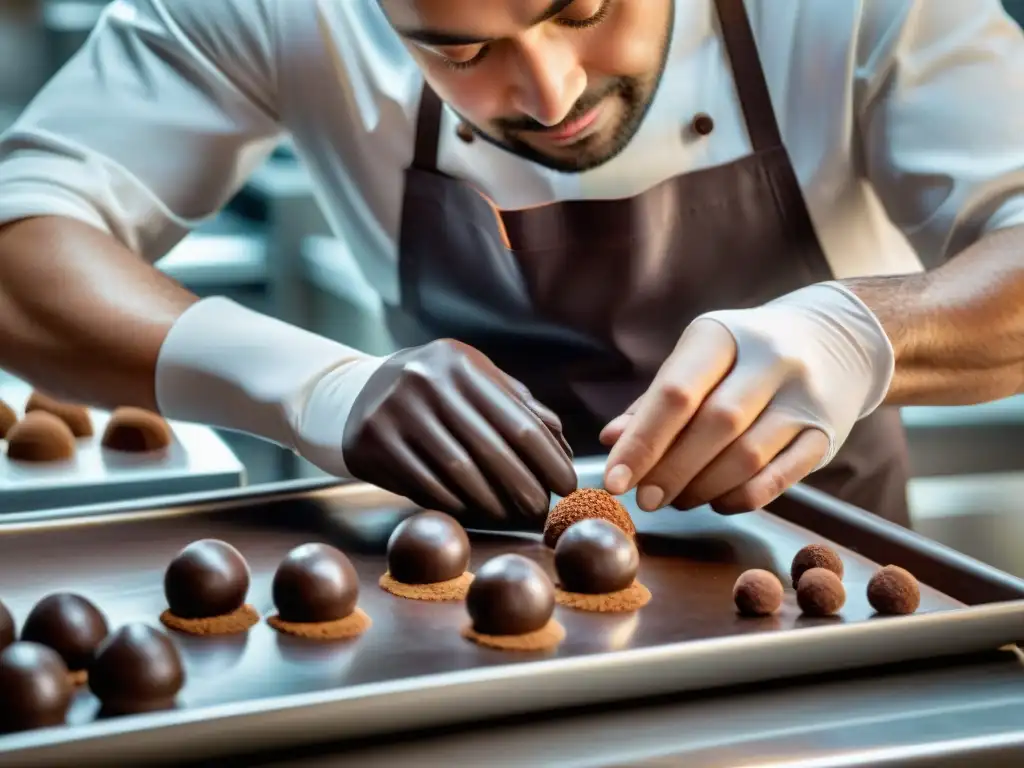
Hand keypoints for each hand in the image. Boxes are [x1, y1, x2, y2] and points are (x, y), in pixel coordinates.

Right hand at [324, 339, 575, 523]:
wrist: (352, 394)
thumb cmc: (430, 392)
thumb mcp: (471, 382)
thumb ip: (517, 406)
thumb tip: (563, 446)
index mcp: (460, 363)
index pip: (518, 420)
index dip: (548, 459)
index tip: (567, 484)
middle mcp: (425, 380)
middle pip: (490, 449)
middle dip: (524, 486)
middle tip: (541, 510)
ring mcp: (394, 410)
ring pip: (457, 471)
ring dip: (491, 501)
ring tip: (511, 516)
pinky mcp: (371, 441)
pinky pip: (424, 483)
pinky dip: (455, 503)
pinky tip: (473, 513)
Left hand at [600, 283, 893, 513]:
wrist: (837, 340)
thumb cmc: (745, 355)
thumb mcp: (699, 360)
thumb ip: (655, 401)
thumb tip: (611, 440)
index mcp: (722, 335)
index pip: (676, 392)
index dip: (642, 441)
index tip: (615, 480)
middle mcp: (769, 360)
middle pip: (713, 426)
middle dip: (670, 470)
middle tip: (644, 498)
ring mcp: (804, 397)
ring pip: (747, 457)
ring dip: (703, 488)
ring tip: (676, 499)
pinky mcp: (826, 433)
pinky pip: (780, 478)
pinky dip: (741, 498)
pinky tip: (717, 500)